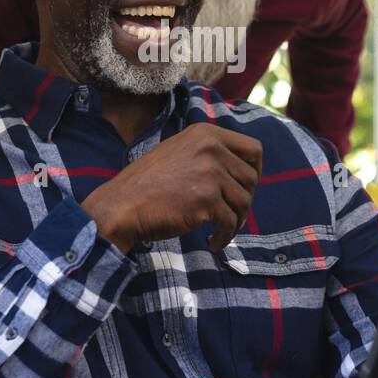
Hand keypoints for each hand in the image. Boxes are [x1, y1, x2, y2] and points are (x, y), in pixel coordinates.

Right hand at [81, 125, 261, 252]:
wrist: (122, 205)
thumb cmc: (147, 184)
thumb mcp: (178, 152)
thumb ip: (207, 153)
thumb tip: (241, 170)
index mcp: (206, 134)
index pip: (253, 149)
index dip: (256, 170)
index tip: (245, 187)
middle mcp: (211, 149)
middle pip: (251, 178)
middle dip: (244, 199)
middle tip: (230, 214)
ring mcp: (210, 174)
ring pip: (244, 202)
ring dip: (236, 221)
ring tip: (221, 231)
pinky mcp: (207, 200)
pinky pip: (230, 223)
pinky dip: (225, 237)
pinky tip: (213, 243)